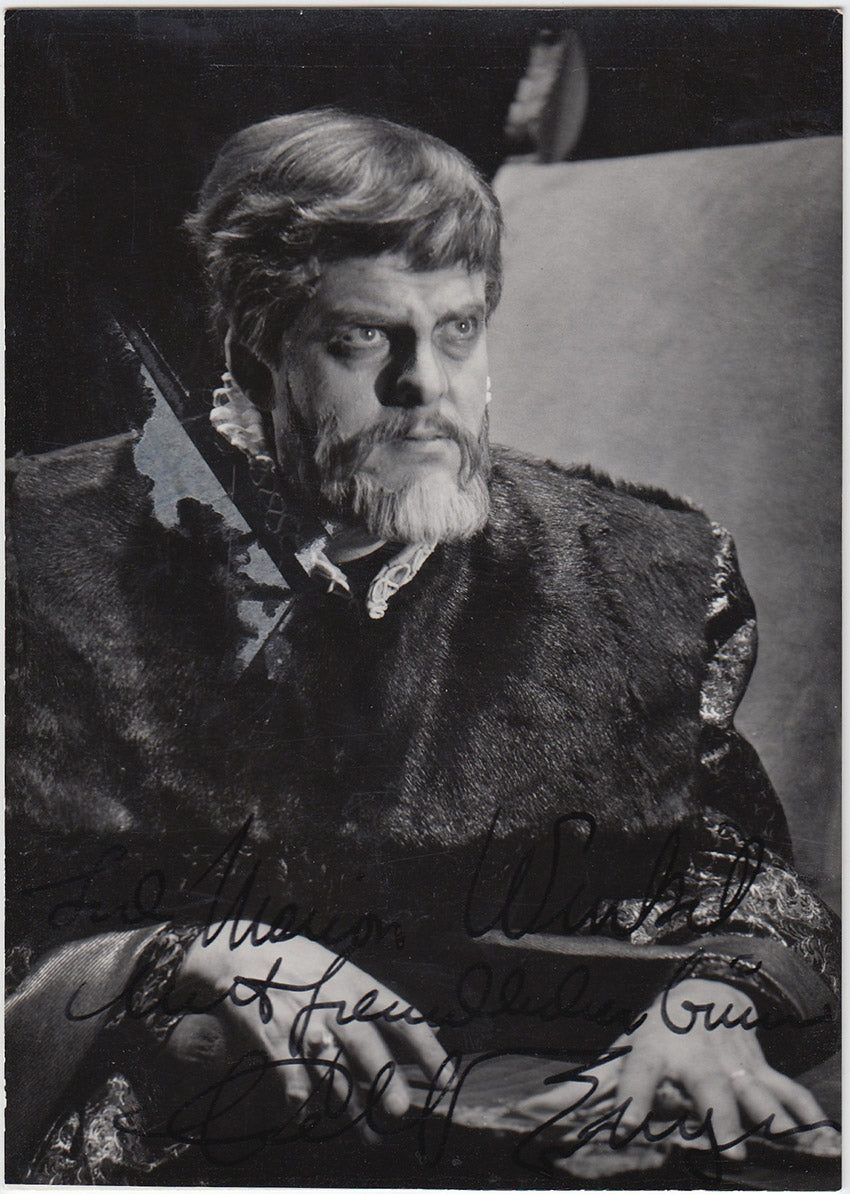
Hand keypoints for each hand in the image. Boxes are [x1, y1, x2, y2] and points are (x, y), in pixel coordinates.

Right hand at [180, 931, 447, 1136]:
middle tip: (400, 1110)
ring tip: (371, 1136)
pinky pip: (294, 1081)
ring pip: (332, 1073)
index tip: (447, 1078)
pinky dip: (304, 1102)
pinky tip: (311, 1116)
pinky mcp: (274, 1041)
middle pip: (366, 1046)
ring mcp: (303, 1024)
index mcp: (356, 984)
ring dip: (351, 1107)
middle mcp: (334, 1004)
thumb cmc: (295, 964)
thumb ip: (369, 1003)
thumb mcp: (337, 970)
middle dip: (384, 1080)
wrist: (238, 951)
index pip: (402, 1015)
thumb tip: (412, 1028)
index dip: (428, 1048)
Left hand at [514, 979, 833, 1161]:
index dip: (631, 1103)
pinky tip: (828, 1140)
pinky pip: (787, 1092)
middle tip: (731, 1152)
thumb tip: (522, 1114)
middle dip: (720, 1120)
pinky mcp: (761, 1070)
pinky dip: (808, 1115)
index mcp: (653, 1055)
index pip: (637, 1077)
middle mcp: (696, 1062)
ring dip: (773, 1116)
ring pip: (755, 1089)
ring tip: (791, 1143)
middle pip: (709, 1091)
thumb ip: (581, 1090)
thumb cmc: (655, 1031)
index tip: (626, 1131)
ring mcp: (733, 1065)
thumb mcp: (618, 1053)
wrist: (705, 989)